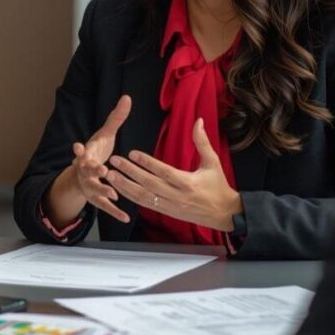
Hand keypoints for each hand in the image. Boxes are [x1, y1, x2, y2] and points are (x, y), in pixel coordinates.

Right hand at [70, 95, 131, 222]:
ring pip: (94, 190)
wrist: (80, 176)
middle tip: (102, 170)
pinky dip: (114, 212)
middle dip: (93, 171)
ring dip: (103, 191)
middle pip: (86, 172)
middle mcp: (84, 172)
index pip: (81, 152)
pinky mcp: (96, 199)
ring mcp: (89, 186)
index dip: (79, 151)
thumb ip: (115, 118)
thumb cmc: (95, 152)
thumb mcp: (104, 135)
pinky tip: (126, 217)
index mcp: (86, 155)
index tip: (77, 147)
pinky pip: (105, 207)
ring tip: (113, 194)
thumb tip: (127, 97)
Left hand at [106, 117, 242, 230]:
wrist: (224, 214)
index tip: (132, 153)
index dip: (148, 163)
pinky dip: (131, 196)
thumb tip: (199, 120)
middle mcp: (177, 196)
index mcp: (189, 183)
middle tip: (114, 161)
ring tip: (110, 175)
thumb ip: (202, 142)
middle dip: (130, 173)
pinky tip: (119, 188)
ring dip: (125, 186)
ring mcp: (170, 206)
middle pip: (149, 184)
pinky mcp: (166, 212)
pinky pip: (146, 205)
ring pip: (144, 197)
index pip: (164, 172)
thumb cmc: (218, 186)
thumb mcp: (213, 163)